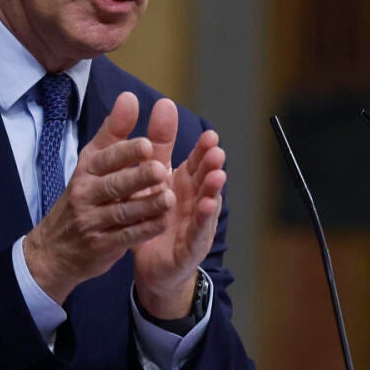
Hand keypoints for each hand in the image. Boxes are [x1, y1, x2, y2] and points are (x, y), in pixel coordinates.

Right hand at [23, 92, 173, 303]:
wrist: (54, 250)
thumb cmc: (83, 197)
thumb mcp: (92, 163)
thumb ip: (114, 131)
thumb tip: (129, 96)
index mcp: (87, 170)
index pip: (105, 158)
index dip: (126, 152)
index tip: (147, 145)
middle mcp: (86, 194)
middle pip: (114, 184)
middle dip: (137, 177)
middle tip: (160, 169)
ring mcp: (92, 222)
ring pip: (122, 212)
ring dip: (147, 205)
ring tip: (169, 197)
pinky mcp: (101, 245)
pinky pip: (126, 236)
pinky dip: (145, 229)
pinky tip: (164, 221)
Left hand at [132, 97, 226, 320]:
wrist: (154, 266)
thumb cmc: (156, 217)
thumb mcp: (152, 179)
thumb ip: (158, 145)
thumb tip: (164, 103)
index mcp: (185, 184)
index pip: (197, 163)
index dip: (204, 150)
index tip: (210, 135)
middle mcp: (196, 201)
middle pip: (206, 180)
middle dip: (212, 165)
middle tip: (216, 150)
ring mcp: (197, 224)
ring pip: (207, 203)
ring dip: (213, 189)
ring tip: (217, 175)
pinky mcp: (191, 246)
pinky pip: (198, 231)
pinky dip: (203, 219)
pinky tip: (205, 207)